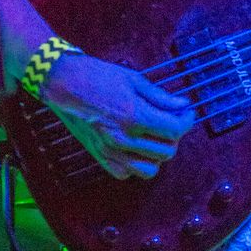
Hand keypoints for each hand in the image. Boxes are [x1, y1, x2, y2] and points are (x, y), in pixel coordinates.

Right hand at [41, 52, 193, 179]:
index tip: (186, 113)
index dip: (187, 121)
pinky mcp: (99, 156)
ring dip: (156, 155)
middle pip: (166, 151)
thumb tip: (183, 106)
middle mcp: (124, 138)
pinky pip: (125, 173)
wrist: (63, 82)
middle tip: (170, 121)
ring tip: (153, 138)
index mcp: (135, 116)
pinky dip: (134, 165)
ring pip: (149, 169)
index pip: (175, 130)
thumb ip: (161, 97)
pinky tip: (134, 148)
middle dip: (174, 136)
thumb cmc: (96, 76)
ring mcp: (110, 150)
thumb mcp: (134, 79)